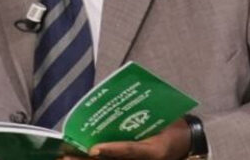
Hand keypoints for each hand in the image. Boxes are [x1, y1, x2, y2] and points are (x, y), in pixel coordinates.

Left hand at [61, 119, 190, 159]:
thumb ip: (140, 111)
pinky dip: (96, 157)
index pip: (131, 151)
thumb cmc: (170, 125)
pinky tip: (79, 153)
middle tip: (67, 156)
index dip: (112, 150)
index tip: (94, 150)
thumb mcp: (163, 116)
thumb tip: (116, 94)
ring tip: (66, 157)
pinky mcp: (131, 159)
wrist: (184, 141)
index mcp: (154, 151)